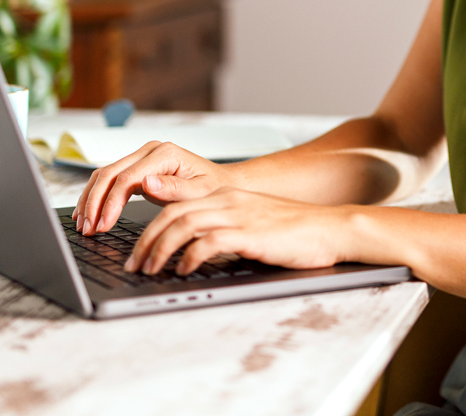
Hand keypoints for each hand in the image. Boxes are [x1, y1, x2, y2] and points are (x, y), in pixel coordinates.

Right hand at [73, 141, 236, 235]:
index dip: (110, 203)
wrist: (220, 183)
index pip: (127, 178)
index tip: (103, 225)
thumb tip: (147, 184)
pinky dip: (97, 196)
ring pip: (105, 175)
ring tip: (84, 226)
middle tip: (88, 229)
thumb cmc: (213, 188)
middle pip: (110, 173)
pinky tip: (89, 213)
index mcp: (165, 154)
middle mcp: (150, 151)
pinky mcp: (138, 167)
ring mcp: (142, 157)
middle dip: (94, 203)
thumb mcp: (199, 193)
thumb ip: (174, 189)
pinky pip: (110, 180)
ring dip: (91, 200)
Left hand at [123, 188, 349, 275]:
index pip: (175, 205)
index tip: (138, 251)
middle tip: (134, 264)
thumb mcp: (252, 222)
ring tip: (150, 269)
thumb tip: (193, 250)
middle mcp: (229, 200)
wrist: (331, 228)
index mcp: (228, 195)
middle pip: (172, 213)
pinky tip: (183, 270)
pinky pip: (209, 242)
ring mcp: (240, 215)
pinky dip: (189, 257)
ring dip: (160, 249)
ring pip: (183, 225)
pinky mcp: (251, 233)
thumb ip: (224, 228)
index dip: (150, 228)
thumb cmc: (294, 231)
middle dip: (146, 241)